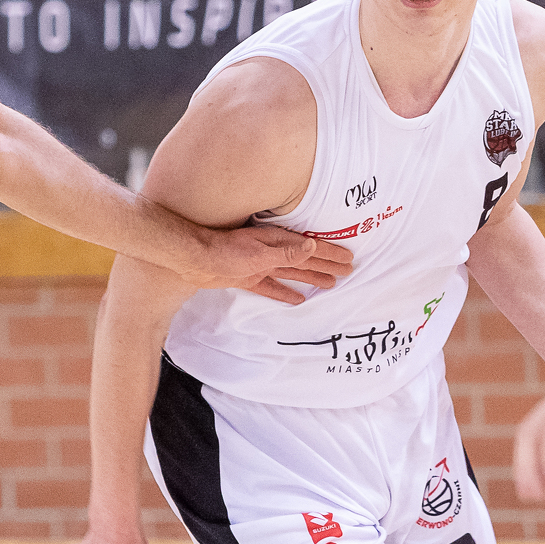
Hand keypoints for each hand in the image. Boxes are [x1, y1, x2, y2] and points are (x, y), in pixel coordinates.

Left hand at [181, 225, 353, 303]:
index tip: (350, 259)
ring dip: (312, 278)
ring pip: (294, 273)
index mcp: (279, 243)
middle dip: (327, 264)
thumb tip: (313, 246)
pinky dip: (285, 293)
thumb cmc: (226, 252)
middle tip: (349, 270)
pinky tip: (297, 300)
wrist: (195, 260)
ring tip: (330, 284)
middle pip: (307, 260)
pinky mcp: (249, 278)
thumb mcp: (259, 253)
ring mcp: (262, 265)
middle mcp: (273, 252)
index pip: (312, 248)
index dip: (331, 254)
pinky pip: (273, 287)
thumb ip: (286, 252)